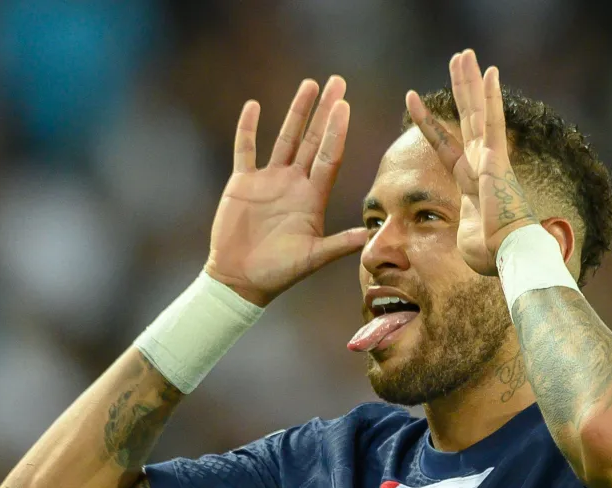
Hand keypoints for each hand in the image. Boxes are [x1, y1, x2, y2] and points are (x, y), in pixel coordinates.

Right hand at [205, 77, 367, 306]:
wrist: (242, 280)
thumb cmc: (279, 272)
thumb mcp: (313, 258)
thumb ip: (340, 244)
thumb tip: (370, 236)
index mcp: (312, 198)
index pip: (329, 157)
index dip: (337, 132)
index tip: (345, 106)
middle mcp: (294, 183)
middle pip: (313, 139)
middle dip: (325, 111)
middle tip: (338, 82)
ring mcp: (268, 180)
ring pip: (284, 138)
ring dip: (296, 112)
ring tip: (309, 84)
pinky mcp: (243, 183)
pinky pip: (245, 149)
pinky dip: (248, 129)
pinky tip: (254, 106)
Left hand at [407, 50, 538, 275]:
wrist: (510, 255)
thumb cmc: (492, 255)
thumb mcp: (466, 240)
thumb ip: (461, 230)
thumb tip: (463, 242)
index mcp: (472, 182)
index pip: (446, 146)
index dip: (431, 124)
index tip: (414, 101)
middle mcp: (483, 165)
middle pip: (468, 119)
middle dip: (461, 89)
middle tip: (457, 59)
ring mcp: (491, 159)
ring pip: (478, 112)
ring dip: (470, 83)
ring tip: (463, 55)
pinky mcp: (496, 159)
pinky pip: (491, 122)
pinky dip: (490, 97)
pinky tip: (488, 71)